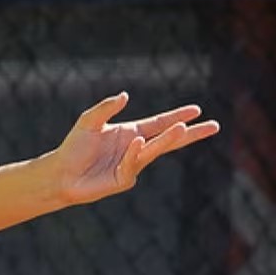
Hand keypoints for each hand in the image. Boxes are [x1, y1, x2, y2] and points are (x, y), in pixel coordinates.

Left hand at [48, 92, 219, 205]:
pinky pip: (135, 162)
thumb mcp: (89, 121)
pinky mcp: (125, 179)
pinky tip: (138, 142)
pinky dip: (137, 152)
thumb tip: (125, 96)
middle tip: (214, 126)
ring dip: (170, 139)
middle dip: (191, 133)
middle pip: (169, 138)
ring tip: (184, 129)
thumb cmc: (74, 147)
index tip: (197, 110)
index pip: (160, 123)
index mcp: (131, 132)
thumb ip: (106, 108)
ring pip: (156, 150)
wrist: (61, 173)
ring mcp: (133, 164)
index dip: (178, 116)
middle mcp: (136, 147)